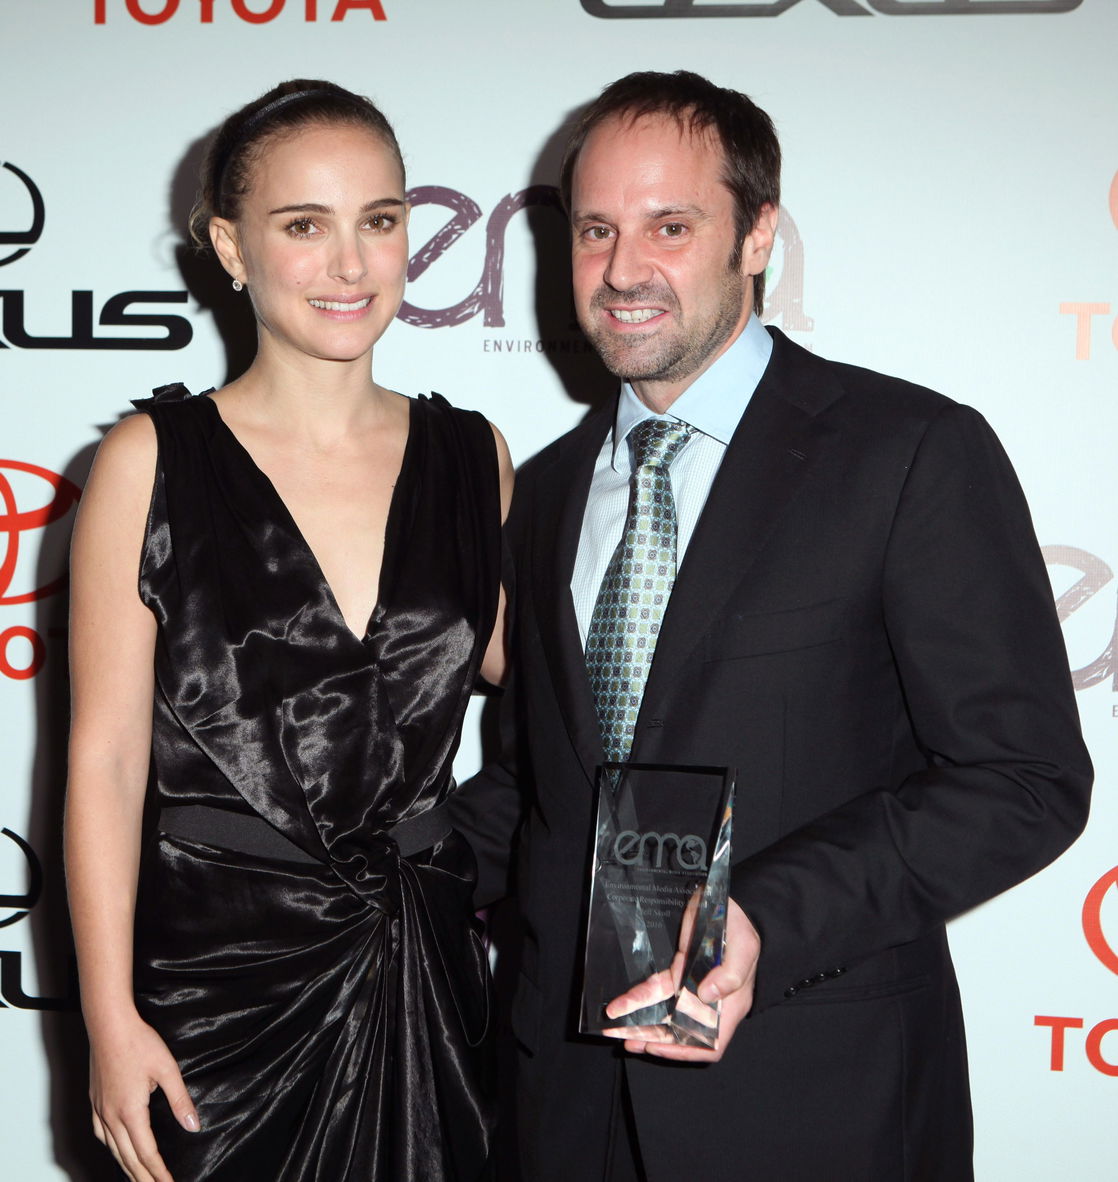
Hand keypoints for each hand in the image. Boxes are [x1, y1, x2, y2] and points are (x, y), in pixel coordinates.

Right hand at [88, 1010, 198, 1181]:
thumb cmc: (139, 1042)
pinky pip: (101, 1134)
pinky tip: (117, 1148)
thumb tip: (193, 1126)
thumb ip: (180, 1100)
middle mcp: (111, 1116)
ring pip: (112, 1149)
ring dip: (127, 1167)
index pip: (147, 1153)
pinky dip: (111, 1148)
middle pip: (128, 1158)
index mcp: (131, 1112)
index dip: (159, 1173)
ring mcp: (100, 1109)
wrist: (109, 1025)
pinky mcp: (95, 1100)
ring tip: (139, 1178)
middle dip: (143, 1177)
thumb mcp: (168, 1070)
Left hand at [603, 898, 759, 1062]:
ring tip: (619, 1031)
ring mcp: (690, 988)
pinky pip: (657, 989)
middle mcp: (708, 1004)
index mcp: (730, 1007)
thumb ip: (730, 974)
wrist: (727, 902)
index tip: (658, 1048)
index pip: (711, 1043)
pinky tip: (622, 1003)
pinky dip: (639, 997)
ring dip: (642, 1024)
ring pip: (664, 1014)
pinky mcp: (677, 971)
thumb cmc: (742, 931)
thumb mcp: (743, 949)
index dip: (686, 1051)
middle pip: (681, 1033)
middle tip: (628, 1042)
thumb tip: (707, 994)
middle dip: (654, 1041)